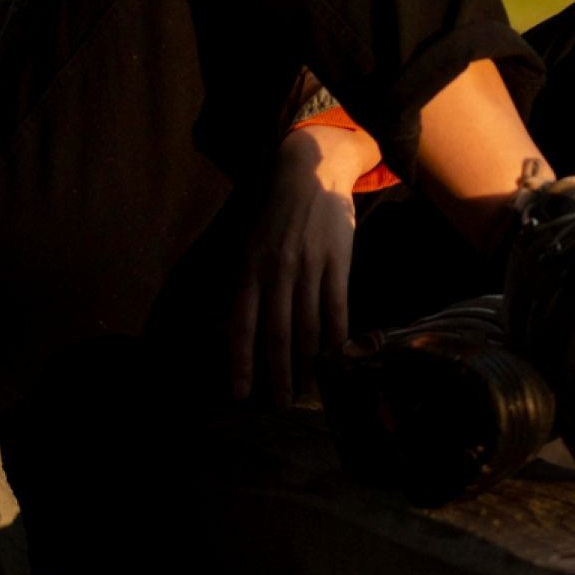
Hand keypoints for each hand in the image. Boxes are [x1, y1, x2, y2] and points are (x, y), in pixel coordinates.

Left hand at [228, 124, 376, 406]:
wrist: (309, 169)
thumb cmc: (272, 210)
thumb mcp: (245, 241)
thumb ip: (242, 280)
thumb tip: (237, 325)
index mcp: (248, 266)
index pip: (241, 324)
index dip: (241, 361)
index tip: (241, 394)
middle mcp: (275, 270)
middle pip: (276, 334)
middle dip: (277, 374)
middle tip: (280, 405)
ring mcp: (308, 266)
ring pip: (307, 327)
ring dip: (307, 365)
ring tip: (307, 392)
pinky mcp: (336, 261)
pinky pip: (336, 308)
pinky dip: (336, 338)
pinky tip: (337, 360)